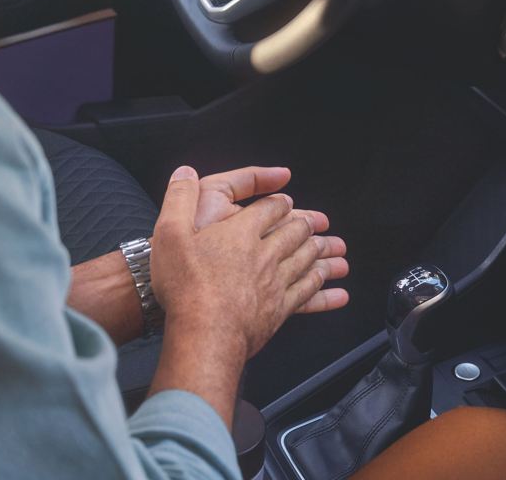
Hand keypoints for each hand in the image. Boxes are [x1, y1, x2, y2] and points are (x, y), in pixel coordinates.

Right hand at [151, 166, 347, 358]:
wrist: (204, 332)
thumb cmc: (185, 285)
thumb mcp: (170, 232)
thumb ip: (179, 198)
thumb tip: (185, 172)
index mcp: (241, 231)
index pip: (268, 209)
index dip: (279, 203)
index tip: (287, 201)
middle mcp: (265, 253)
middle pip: (294, 233)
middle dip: (306, 225)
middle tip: (319, 221)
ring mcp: (276, 282)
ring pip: (305, 260)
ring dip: (321, 252)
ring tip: (334, 248)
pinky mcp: (279, 310)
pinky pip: (308, 293)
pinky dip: (324, 289)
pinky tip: (335, 289)